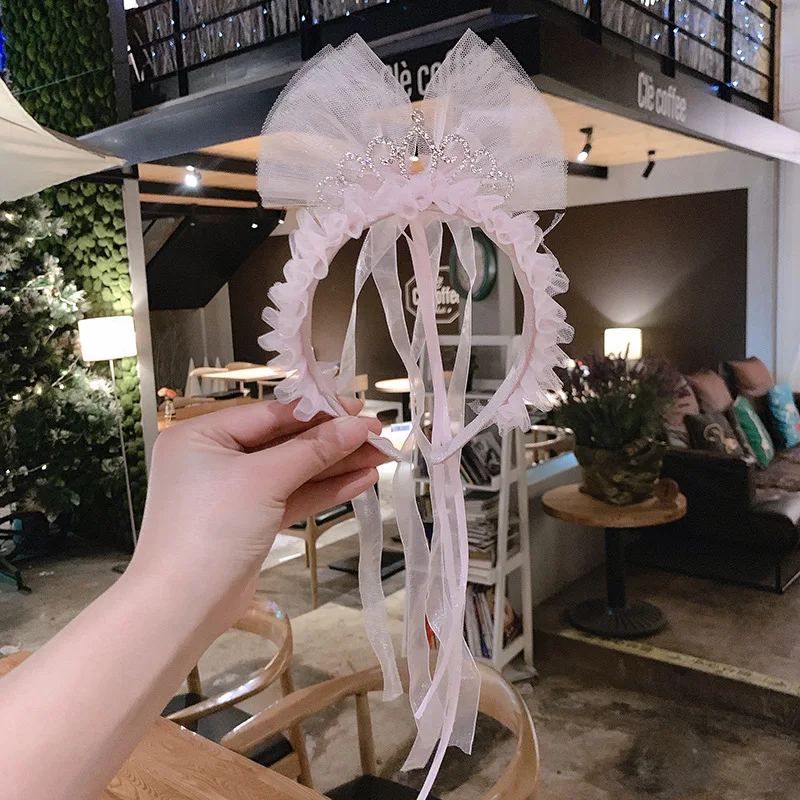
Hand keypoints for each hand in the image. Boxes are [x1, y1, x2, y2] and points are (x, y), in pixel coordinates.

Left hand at [128, 398, 385, 631]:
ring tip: (381, 456)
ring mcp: (233, 492)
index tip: (359, 408)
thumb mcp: (264, 481)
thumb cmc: (211, 529)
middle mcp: (215, 458)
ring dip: (336, 465)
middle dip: (333, 440)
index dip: (319, 410)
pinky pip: (290, 497)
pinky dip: (323, 491)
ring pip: (293, 471)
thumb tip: (357, 426)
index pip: (271, 414)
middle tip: (377, 433)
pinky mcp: (250, 522)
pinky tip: (360, 481)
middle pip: (285, 442)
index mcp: (202, 435)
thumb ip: (312, 451)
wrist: (181, 608)